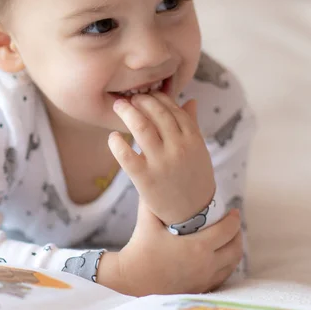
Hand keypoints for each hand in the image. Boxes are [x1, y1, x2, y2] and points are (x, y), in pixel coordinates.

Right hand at [96, 199, 241, 295]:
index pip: (227, 231)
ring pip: (231, 265)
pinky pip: (222, 277)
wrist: (130, 279)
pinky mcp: (199, 289)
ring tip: (228, 239)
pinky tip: (218, 258)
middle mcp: (206, 265)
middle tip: (232, 224)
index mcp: (198, 247)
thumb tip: (156, 178)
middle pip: (235, 248)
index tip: (233, 211)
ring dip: (233, 250)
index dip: (234, 219)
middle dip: (237, 234)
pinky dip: (225, 266)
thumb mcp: (147, 220)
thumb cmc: (139, 248)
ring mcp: (204, 280)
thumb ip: (154, 199)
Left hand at [108, 92, 214, 224]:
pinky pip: (125, 155)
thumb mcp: (198, 151)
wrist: (193, 214)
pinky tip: (113, 137)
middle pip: (157, 114)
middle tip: (130, 98)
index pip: (174, 109)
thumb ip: (192, 125)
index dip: (158, 98)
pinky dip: (116, 143)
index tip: (147, 95)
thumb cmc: (193, 178)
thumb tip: (189, 100)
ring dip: (127, 112)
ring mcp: (161, 163)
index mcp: (193, 139)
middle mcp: (179, 148)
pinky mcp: (145, 178)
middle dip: (141, 101)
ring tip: (119, 106)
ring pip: (141, 128)